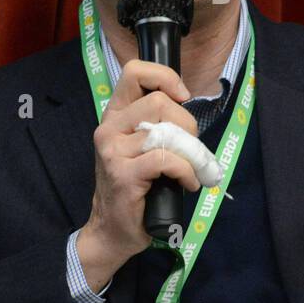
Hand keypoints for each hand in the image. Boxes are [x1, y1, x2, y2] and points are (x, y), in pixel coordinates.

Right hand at [78, 59, 201, 290]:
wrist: (113, 230)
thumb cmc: (136, 188)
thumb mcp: (142, 147)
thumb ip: (158, 123)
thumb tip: (188, 106)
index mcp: (115, 115)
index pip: (135, 72)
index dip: (165, 77)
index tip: (183, 97)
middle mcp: (109, 128)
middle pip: (159, 101)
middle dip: (187, 124)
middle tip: (191, 148)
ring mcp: (113, 151)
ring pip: (166, 131)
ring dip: (191, 152)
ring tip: (194, 169)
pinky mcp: (124, 174)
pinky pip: (167, 159)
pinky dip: (186, 171)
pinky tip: (188, 184)